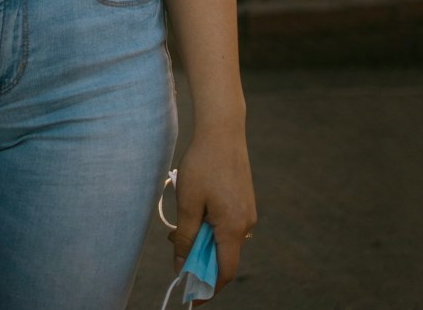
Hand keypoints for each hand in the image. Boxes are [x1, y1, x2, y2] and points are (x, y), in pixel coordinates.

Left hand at [170, 128, 255, 300]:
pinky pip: (227, 224)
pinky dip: (210, 225)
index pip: (225, 271)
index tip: (193, 297)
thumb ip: (186, 237)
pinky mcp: (244, 201)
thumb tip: (182, 265)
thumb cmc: (203, 164)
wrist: (222, 130)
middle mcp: (245, 224)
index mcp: (233, 228)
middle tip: (176, 242)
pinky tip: (195, 207)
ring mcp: (247, 212)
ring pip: (223, 238)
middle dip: (199, 257)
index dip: (209, 287)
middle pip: (223, 256)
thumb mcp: (188, 202)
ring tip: (182, 218)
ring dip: (203, 238)